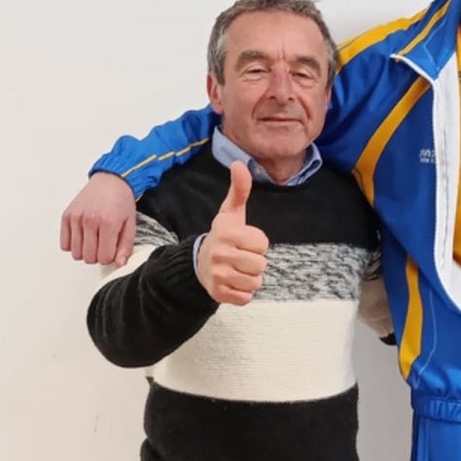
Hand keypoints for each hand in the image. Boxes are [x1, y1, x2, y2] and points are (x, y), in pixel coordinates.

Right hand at [60, 172, 136, 265]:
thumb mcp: (130, 223)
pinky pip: (64, 244)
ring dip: (85, 251)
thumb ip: (126, 245)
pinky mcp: (67, 216)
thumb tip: (119, 263)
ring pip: (76, 253)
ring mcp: (76, 218)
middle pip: (89, 257)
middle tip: (103, 245)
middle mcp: (90, 220)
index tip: (112, 249)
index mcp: (108, 222)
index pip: (104, 257)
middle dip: (98, 256)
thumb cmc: (121, 200)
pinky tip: (82, 237)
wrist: (111, 180)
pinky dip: (72, 245)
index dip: (109, 257)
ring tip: (93, 240)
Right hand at [196, 162, 269, 305]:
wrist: (197, 263)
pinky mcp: (218, 294)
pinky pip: (246, 297)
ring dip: (250, 277)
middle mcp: (220, 254)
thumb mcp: (231, 213)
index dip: (257, 243)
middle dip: (255, 261)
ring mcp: (218, 276)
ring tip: (237, 269)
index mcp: (226, 233)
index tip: (243, 240)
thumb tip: (239, 163)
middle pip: (261, 264)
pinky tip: (232, 282)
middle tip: (240, 256)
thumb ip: (239, 190)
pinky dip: (243, 292)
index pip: (263, 243)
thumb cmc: (223, 236)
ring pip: (255, 282)